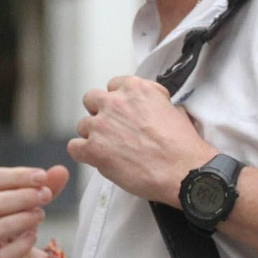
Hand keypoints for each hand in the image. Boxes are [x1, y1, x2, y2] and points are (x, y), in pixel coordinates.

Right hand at [0, 165, 70, 257]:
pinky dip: (20, 245)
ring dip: (22, 220)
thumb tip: (61, 170)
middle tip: (46, 196)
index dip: (18, 177)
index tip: (42, 177)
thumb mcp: (33, 202)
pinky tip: (33, 236)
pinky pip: (0, 256)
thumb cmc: (20, 225)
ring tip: (40, 215)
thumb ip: (45, 186)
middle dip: (22, 197)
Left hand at [67, 76, 214, 203]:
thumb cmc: (182, 144)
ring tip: (109, 149)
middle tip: (112, 129)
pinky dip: (82, 153)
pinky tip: (95, 159)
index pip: (113, 86)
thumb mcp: (172, 107)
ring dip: (93, 135)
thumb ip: (151, 101)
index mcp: (135, 88)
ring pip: (83, 125)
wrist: (183, 170)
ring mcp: (101, 125)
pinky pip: (74, 147)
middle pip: (92, 100)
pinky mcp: (94, 149)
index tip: (123, 112)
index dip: (117, 101)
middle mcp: (114, 102)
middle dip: (99, 113)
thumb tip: (145, 107)